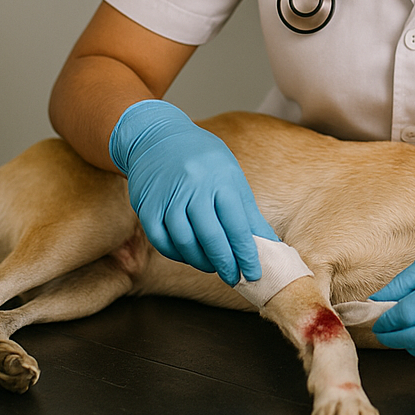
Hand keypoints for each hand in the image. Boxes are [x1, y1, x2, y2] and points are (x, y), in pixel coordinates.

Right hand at [109, 100, 276, 285]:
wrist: (157, 136)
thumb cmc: (202, 158)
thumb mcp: (231, 175)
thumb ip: (247, 211)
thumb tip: (267, 242)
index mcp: (221, 178)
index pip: (237, 224)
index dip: (245, 252)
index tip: (254, 272)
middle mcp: (194, 187)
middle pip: (211, 236)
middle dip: (225, 263)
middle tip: (234, 278)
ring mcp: (168, 196)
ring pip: (185, 242)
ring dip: (201, 261)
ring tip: (213, 267)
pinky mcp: (146, 205)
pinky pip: (161, 240)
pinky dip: (176, 253)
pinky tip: (188, 256)